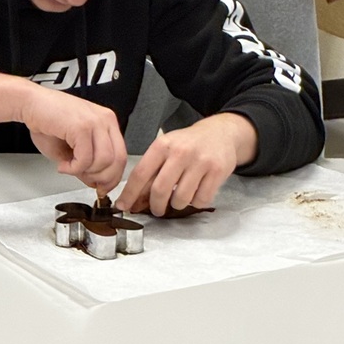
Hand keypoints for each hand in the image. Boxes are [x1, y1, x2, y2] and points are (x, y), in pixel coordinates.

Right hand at [22, 88, 126, 192]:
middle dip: (102, 179)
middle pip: (117, 160)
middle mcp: (104, 120)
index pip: (121, 155)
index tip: (102, 187)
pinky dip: (73, 168)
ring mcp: (94, 122)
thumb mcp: (70, 148)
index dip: (113, 177)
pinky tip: (63, 165)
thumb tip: (95, 182)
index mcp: (107, 122)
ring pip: (104, 161)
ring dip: (85, 172)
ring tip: (69, 168)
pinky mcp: (81, 126)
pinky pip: (85, 159)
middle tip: (86, 181)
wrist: (30, 103)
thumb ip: (86, 165)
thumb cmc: (47, 120)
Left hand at [115, 113, 257, 215]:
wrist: (220, 133)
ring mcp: (200, 161)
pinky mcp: (217, 171)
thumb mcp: (165, 149)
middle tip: (157, 209)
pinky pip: (201, 200)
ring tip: (180, 196)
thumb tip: (133, 200)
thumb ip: (150, 172)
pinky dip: (196, 202)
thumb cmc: (188, 144)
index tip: (123, 205)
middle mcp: (180, 152)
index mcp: (162, 145)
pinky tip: (196, 192)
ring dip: (177, 204)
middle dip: (156, 206)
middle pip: (160, 190)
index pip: (140, 174)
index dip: (130, 194)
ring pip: (181, 199)